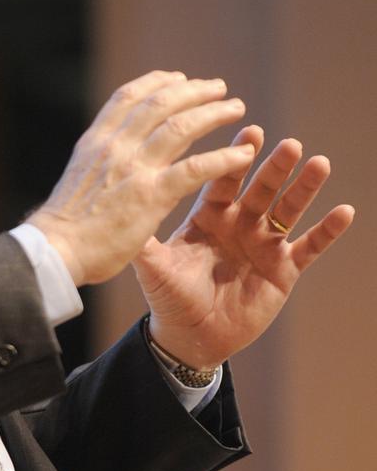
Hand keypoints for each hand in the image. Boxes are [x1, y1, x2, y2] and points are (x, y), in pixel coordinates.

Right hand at [28, 71, 255, 285]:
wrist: (55, 251)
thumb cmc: (64, 227)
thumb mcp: (78, 178)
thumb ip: (99, 162)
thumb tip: (110, 157)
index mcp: (96, 141)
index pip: (128, 97)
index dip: (156, 82)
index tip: (177, 77)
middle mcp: (116, 146)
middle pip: (160, 103)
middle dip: (193, 90)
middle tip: (218, 88)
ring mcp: (134, 168)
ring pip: (181, 126)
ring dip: (213, 113)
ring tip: (235, 108)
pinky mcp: (152, 195)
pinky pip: (195, 168)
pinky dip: (223, 158)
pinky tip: (243, 154)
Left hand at [134, 126, 354, 368]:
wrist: (191, 336)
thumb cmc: (169, 298)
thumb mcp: (155, 269)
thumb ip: (145, 243)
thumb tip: (125, 213)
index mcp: (209, 215)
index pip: (223, 180)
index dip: (236, 159)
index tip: (249, 134)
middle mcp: (240, 222)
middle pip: (261, 187)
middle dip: (275, 166)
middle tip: (289, 144)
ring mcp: (264, 244)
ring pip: (289, 209)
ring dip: (305, 187)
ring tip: (319, 163)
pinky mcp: (284, 269)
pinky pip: (309, 247)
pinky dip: (327, 231)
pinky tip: (344, 212)